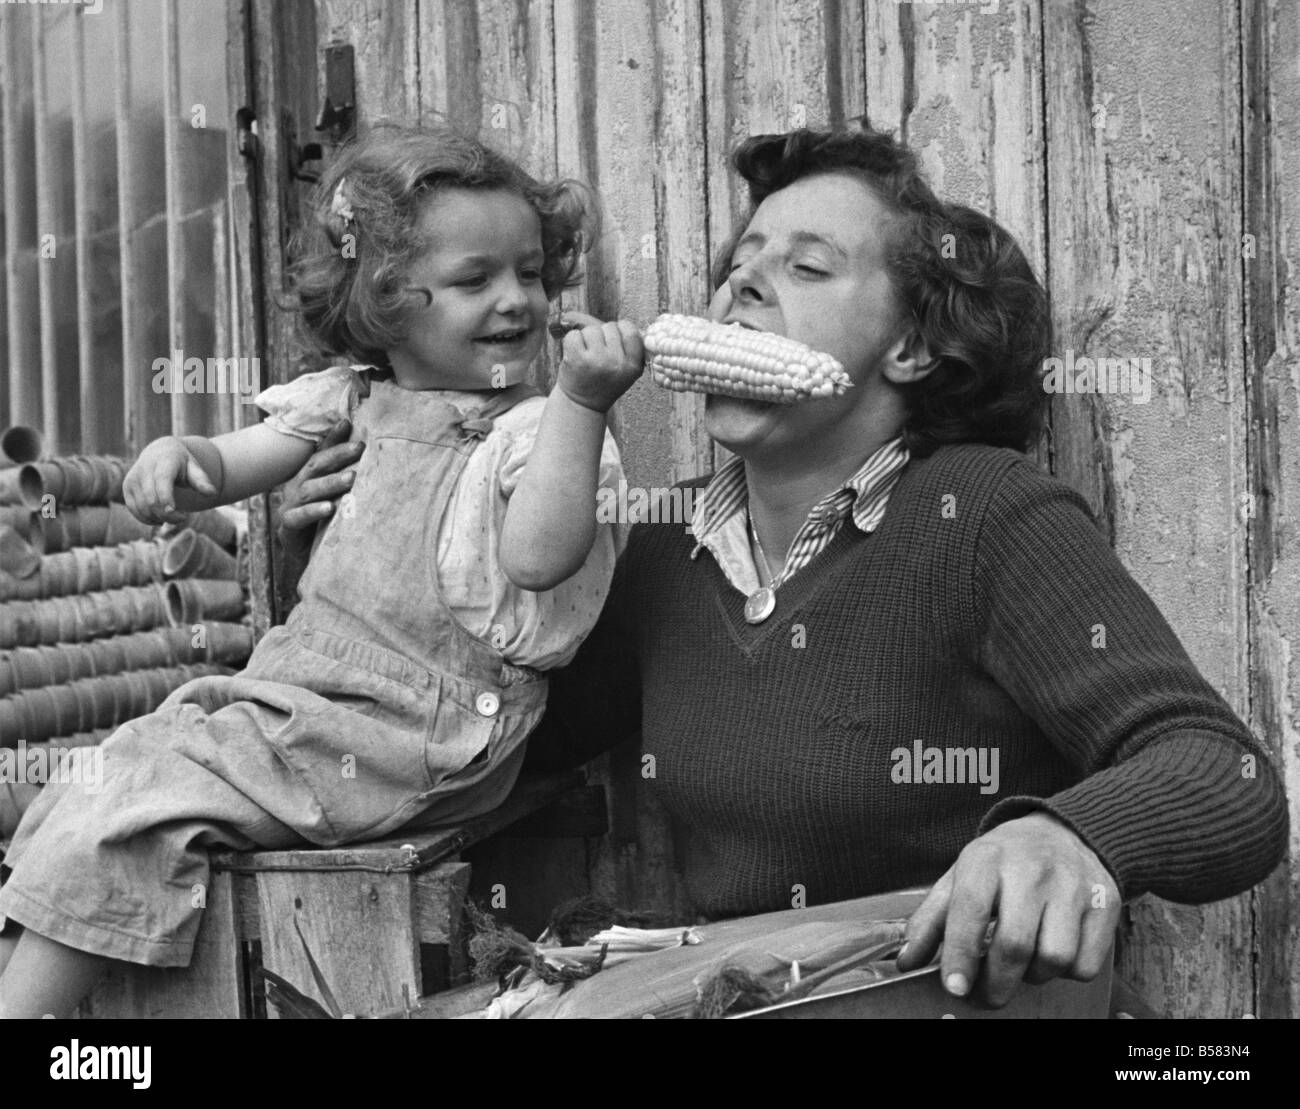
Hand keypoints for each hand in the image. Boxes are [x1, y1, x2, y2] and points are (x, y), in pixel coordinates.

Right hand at [123, 437, 217, 524]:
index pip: (162, 480)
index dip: (166, 497)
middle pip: (152, 499)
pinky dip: (147, 518)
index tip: (174, 512)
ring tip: (173, 516)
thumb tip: (212, 493)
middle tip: (183, 518)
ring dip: (159, 518)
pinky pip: (134, 510)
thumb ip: (202, 481)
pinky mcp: (127, 488)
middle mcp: (144, 468)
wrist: (159, 453)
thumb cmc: (181, 464)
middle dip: (168, 514)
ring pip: (142, 507)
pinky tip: (160, 518)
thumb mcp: (194, 468)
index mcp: (164, 461)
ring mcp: (133, 478)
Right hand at [274, 418, 363, 559]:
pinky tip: (330, 508)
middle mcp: (296, 486)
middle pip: (315, 466)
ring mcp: (289, 505)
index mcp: (307, 476)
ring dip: (330, 483)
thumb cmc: (323, 520)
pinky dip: (314, 512)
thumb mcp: (334, 495)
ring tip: (351, 478)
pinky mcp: (287, 526)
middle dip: (337, 456)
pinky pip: (298, 517)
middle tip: (360, 448)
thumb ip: (343, 472)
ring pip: (309, 490)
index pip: (321, 453)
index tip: (352, 426)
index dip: (334, 440)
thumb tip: (360, 443)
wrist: (307, 555)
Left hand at [554, 311, 643, 412]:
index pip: (630, 330)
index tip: (613, 342)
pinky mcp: (578, 360)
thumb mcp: (624, 369)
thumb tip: (605, 319)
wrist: (582, 404)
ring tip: (586, 356)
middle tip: (598, 355)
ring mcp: (598, 361)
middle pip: (610, 327)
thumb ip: (624, 345)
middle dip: (602, 336)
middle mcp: (618, 363)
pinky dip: (571, 341)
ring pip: (591, 330)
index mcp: (634, 366)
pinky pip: (574, 335)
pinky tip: (574, 356)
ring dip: (586, 339)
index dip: (620, 331)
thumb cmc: (603, 380)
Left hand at [895, 811, 1120, 1006]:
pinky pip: (1086, 963)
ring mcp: (1074, 885)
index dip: (959, 954)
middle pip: (1015, 944)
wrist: (1064, 831)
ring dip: (1033, 976)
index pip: (970, 910)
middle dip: (995, 983)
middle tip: (984, 995)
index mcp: (987, 858)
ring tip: (1021, 964)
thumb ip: (931, 919)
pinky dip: (1066, 972)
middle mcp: (1032, 868)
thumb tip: (907, 961)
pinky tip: (1052, 951)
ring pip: (1054, 958)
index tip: (954, 987)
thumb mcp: (960, 876)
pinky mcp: (1106, 903)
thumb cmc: (1004, 861)